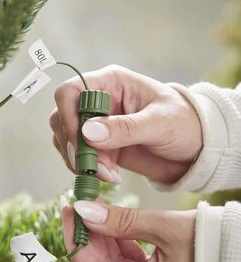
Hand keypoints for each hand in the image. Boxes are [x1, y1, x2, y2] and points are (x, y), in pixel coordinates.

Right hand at [50, 65, 202, 184]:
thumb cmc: (186, 122)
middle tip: (93, 168)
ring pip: (66, 140)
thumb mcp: (160, 123)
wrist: (199, 147)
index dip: (68, 117)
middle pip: (62, 118)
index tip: (81, 144)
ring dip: (80, 161)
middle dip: (73, 146)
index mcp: (111, 83)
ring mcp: (97, 125)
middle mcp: (99, 101)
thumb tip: (88, 133)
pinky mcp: (101, 147)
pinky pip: (80, 158)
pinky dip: (88, 170)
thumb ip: (125, 128)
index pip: (70, 92)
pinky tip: (112, 178)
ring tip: (108, 176)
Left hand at [61, 197, 195, 261]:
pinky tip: (115, 225)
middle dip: (86, 238)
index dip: (74, 242)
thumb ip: (121, 221)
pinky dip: (119, 245)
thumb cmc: (210, 243)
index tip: (68, 213)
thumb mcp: (162, 227)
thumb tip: (84, 212)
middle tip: (78, 207)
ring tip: (94, 211)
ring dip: (102, 240)